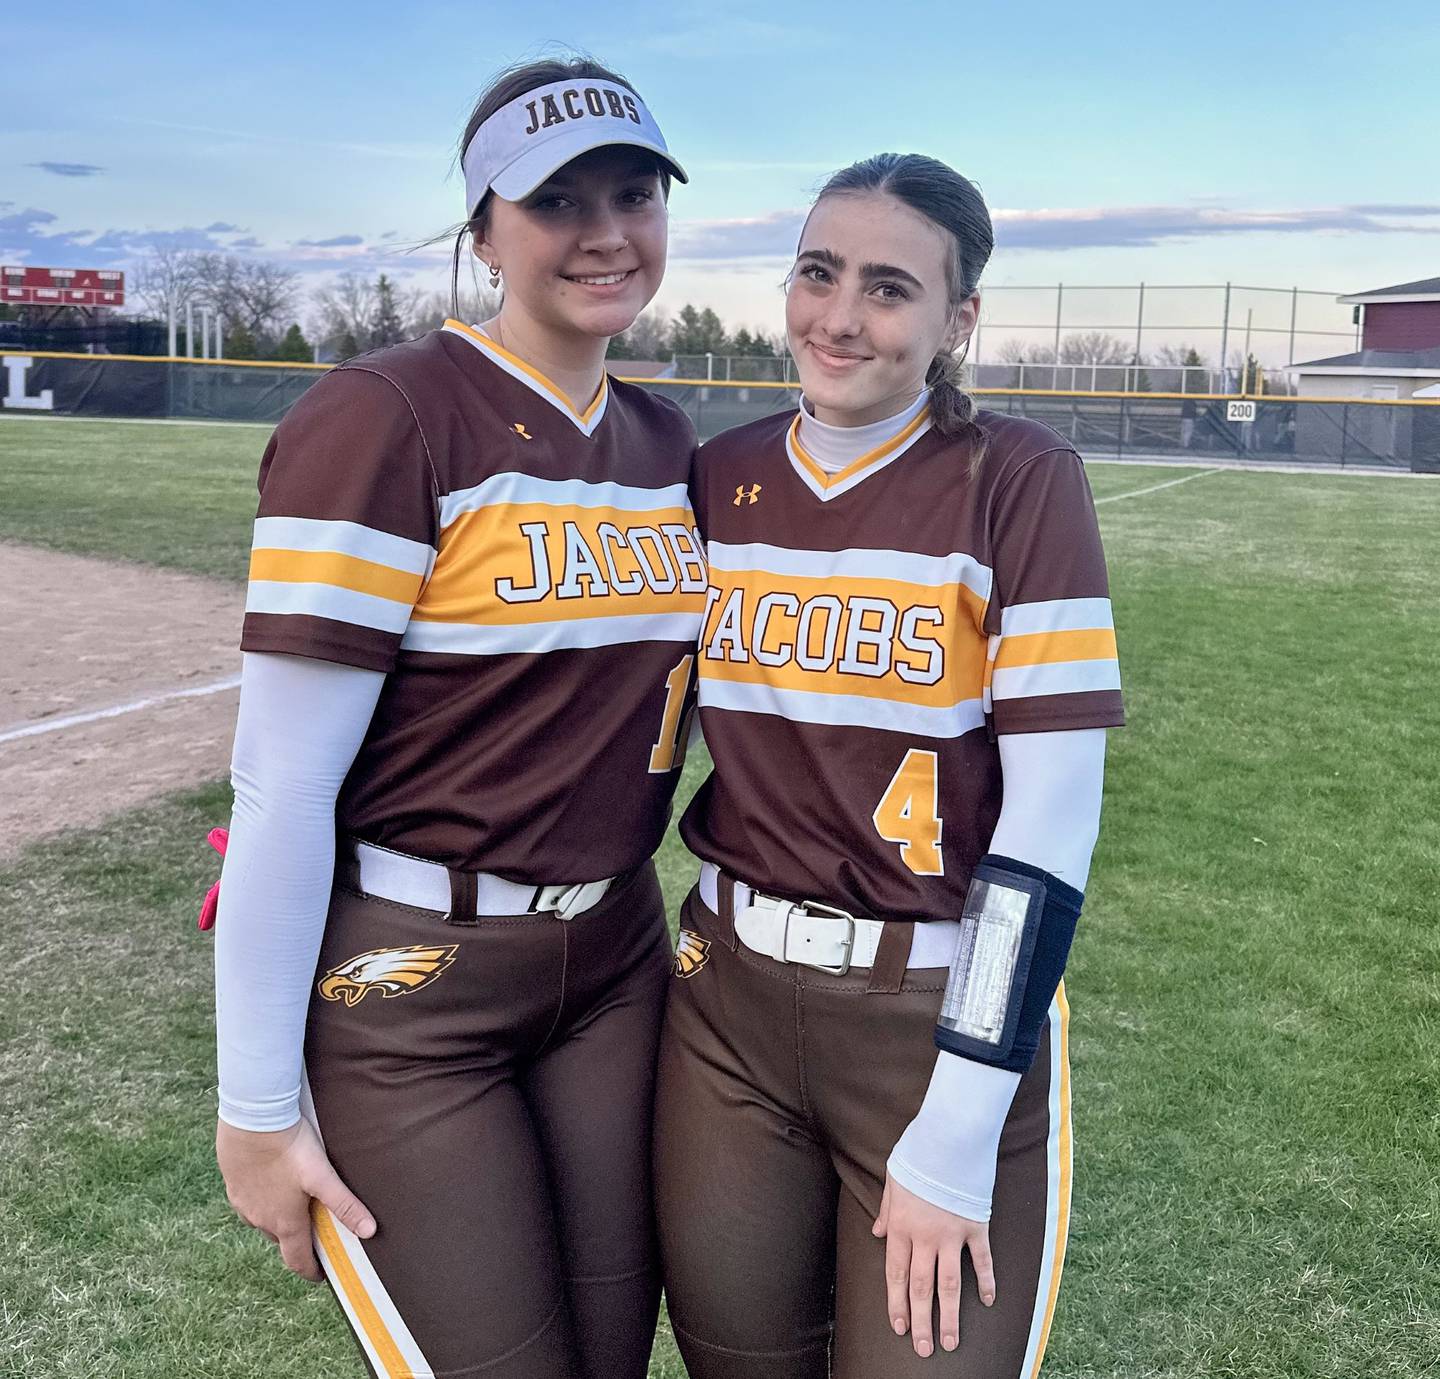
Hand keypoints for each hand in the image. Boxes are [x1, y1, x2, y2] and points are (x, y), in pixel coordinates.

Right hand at [216, 1117, 375, 1281]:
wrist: (252, 1121)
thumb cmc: (290, 1148)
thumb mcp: (322, 1177)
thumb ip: (345, 1204)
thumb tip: (369, 1231)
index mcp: (284, 1223)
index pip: (297, 1260)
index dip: (310, 1270)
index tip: (320, 1274)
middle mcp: (259, 1220)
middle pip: (281, 1239)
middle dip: (297, 1240)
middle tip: (315, 1229)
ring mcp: (242, 1203)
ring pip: (262, 1220)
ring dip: (278, 1218)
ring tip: (295, 1203)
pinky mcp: (232, 1184)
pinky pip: (248, 1201)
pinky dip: (262, 1200)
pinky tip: (271, 1182)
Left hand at [872, 1171, 994, 1357]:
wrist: (948, 1137)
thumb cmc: (918, 1156)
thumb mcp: (892, 1179)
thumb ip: (885, 1209)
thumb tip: (876, 1232)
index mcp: (901, 1225)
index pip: (896, 1274)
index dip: (897, 1303)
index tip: (899, 1327)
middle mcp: (925, 1236)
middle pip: (922, 1287)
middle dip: (921, 1321)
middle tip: (923, 1349)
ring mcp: (952, 1233)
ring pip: (949, 1284)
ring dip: (950, 1316)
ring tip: (951, 1341)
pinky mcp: (976, 1226)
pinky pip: (982, 1260)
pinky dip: (986, 1281)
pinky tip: (988, 1300)